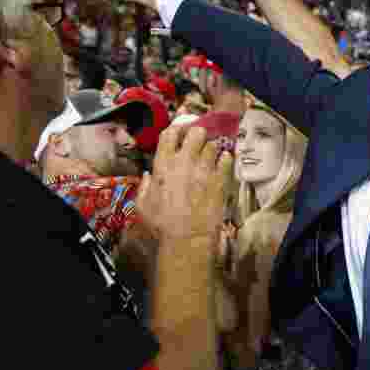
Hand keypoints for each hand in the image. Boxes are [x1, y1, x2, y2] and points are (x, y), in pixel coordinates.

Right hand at [135, 125, 233, 243]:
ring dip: (211, 149)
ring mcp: (205, 169)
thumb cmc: (162, 224)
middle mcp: (185, 161)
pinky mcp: (220, 179)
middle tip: (197, 143)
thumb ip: (145, 186)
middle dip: (198, 135)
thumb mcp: (143, 206)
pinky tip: (223, 162)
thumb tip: (149, 175)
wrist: (188, 238)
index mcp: (163, 165)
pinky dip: (225, 158)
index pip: (170, 134)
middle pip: (196, 132)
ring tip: (209, 157)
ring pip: (213, 145)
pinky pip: (226, 159)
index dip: (176, 130)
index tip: (179, 135)